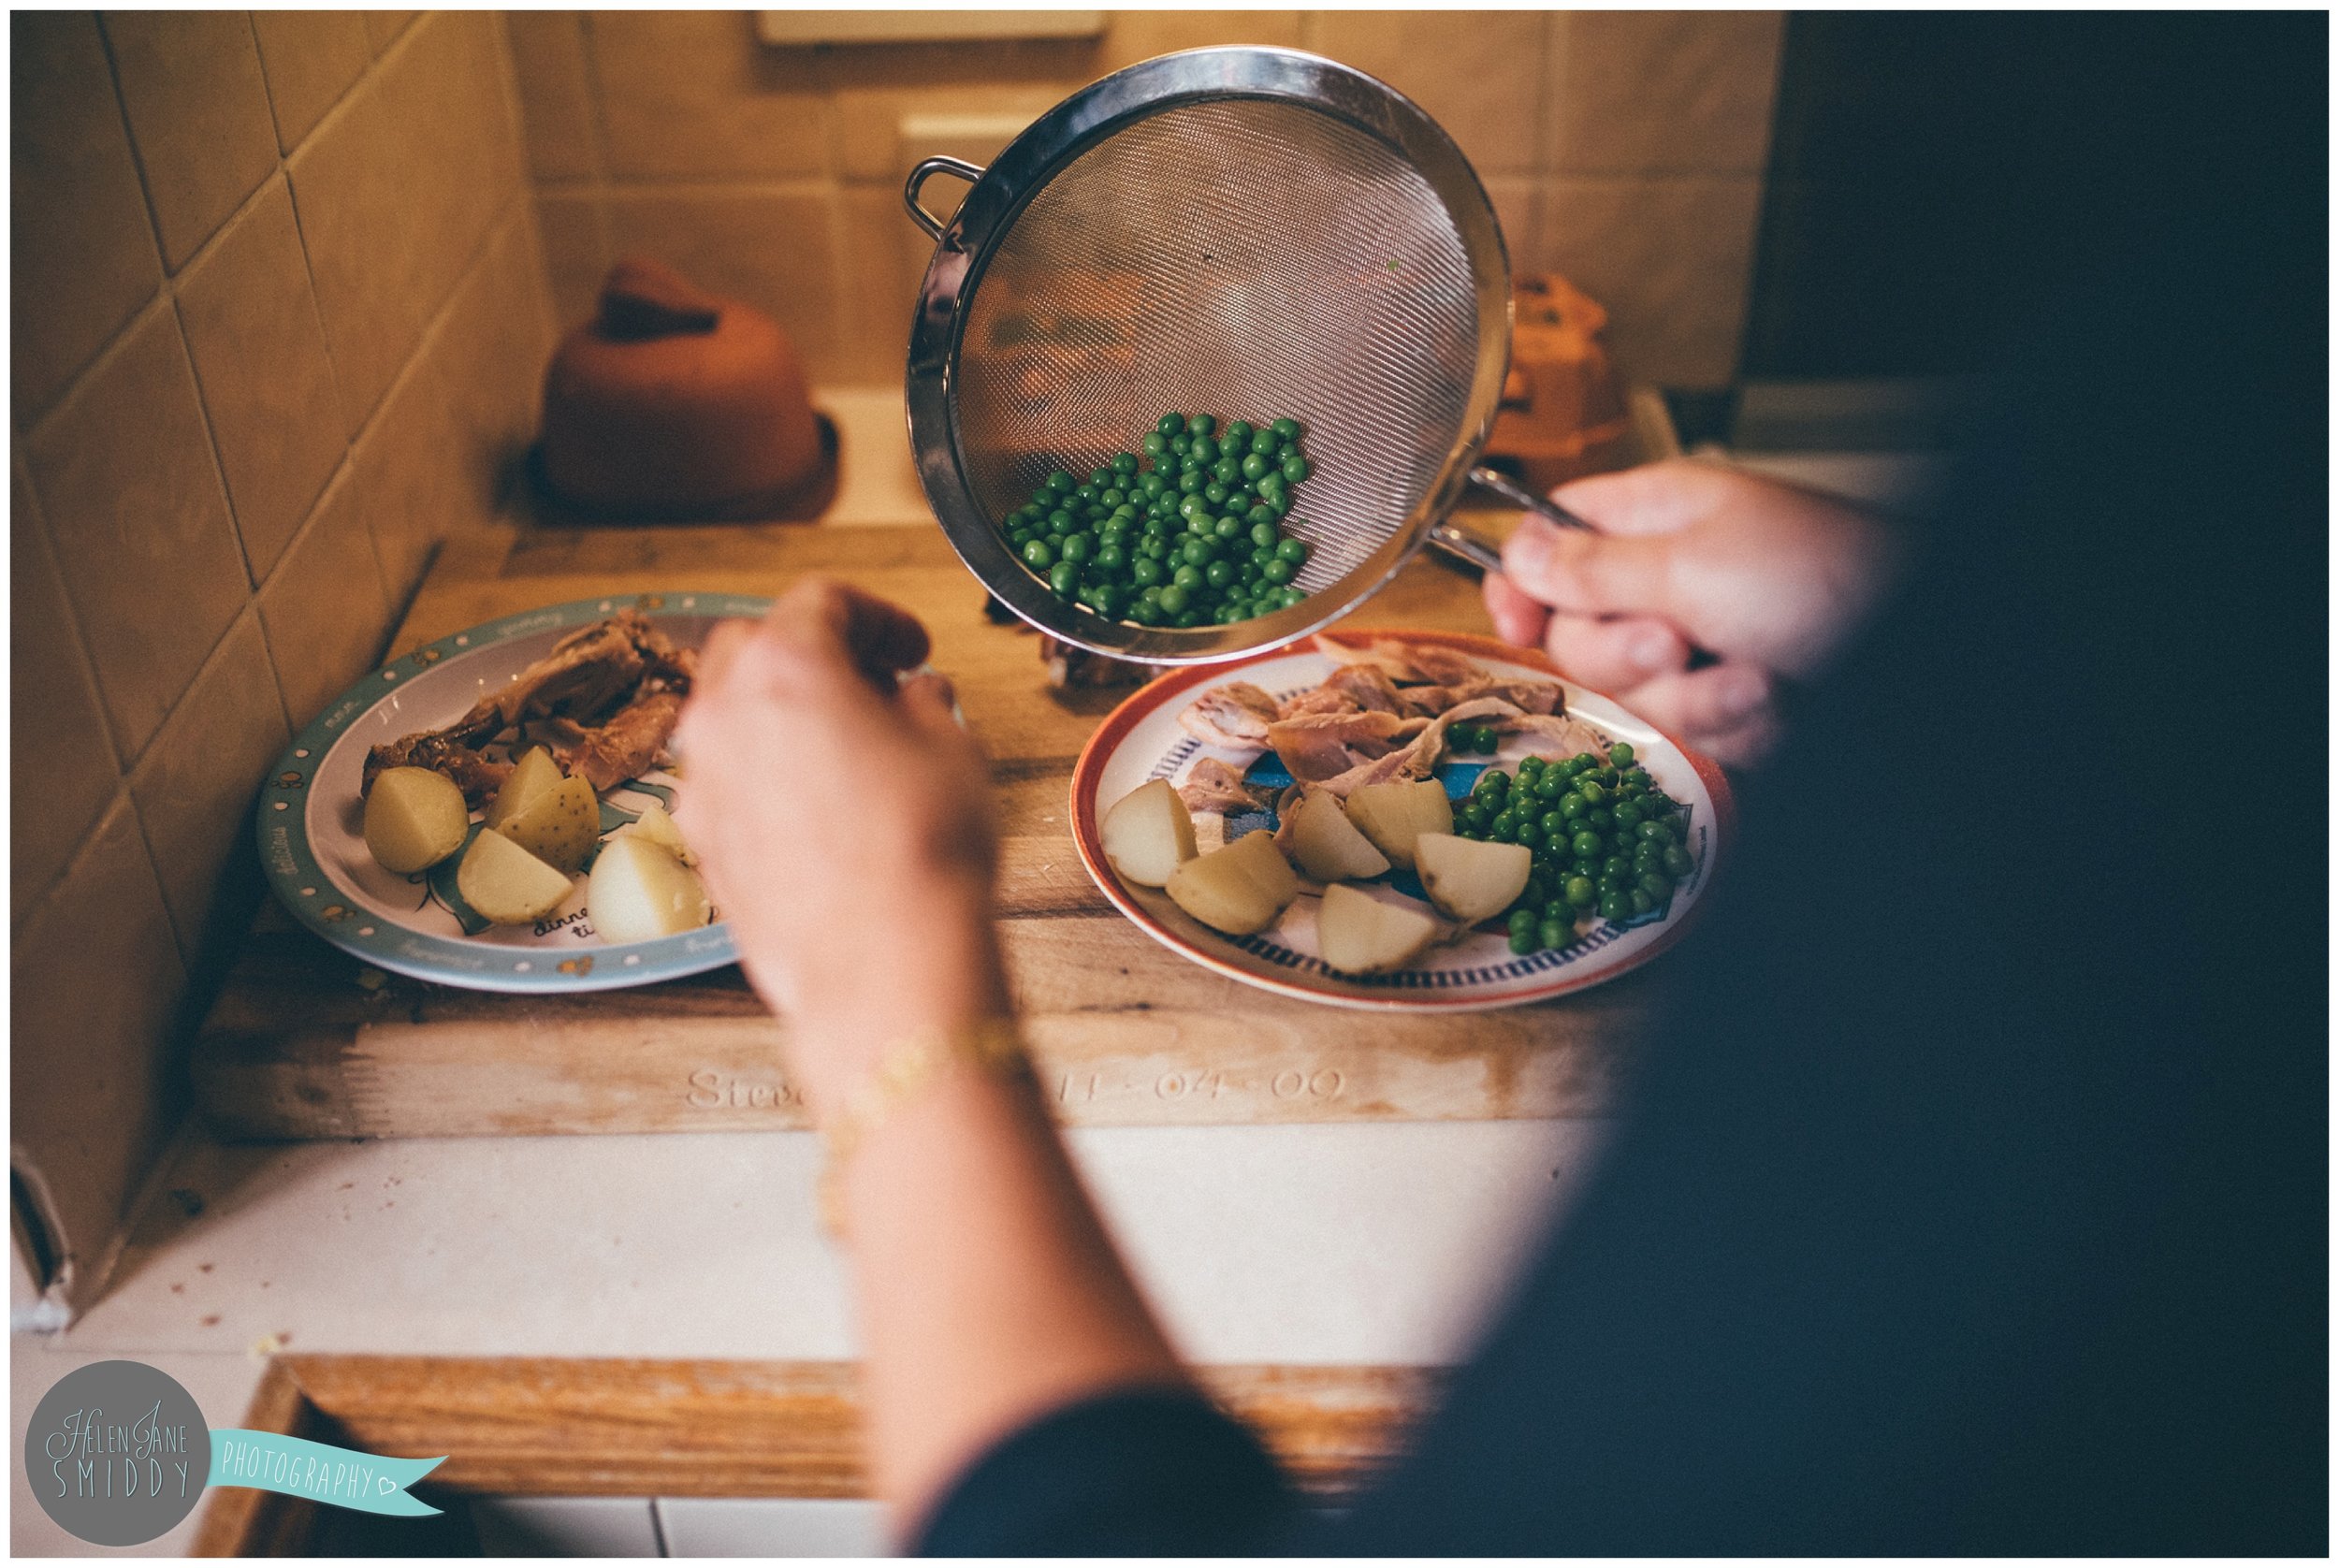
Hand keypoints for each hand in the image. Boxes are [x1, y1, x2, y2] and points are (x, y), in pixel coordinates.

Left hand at [675, 580, 1006, 1109]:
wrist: (882, 964)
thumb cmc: (921, 850)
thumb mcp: (951, 747)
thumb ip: (923, 701)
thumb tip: (912, 696)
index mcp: (787, 667)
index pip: (824, 602)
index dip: (879, 617)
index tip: (910, 647)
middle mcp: (726, 715)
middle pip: (754, 646)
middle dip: (812, 651)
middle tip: (872, 683)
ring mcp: (703, 782)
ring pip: (729, 716)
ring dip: (781, 713)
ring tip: (847, 748)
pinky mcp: (702, 843)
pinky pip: (727, 781)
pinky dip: (765, 773)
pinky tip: (820, 806)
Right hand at [1484, 459, 1902, 766]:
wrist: (1913, 649)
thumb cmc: (1822, 578)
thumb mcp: (1690, 565)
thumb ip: (1591, 565)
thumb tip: (1516, 555)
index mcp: (1653, 519)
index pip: (1550, 540)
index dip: (1522, 583)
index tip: (1516, 622)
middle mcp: (1670, 581)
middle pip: (1578, 635)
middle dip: (1626, 656)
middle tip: (1679, 641)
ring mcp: (1702, 646)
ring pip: (1635, 698)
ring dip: (1695, 700)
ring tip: (1757, 678)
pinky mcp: (1732, 703)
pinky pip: (1689, 734)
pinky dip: (1735, 727)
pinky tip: (1777, 702)